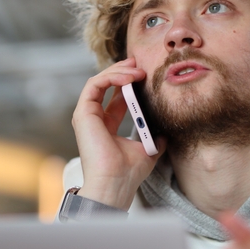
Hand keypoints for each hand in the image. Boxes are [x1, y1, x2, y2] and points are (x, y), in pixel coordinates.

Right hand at [72, 58, 165, 208]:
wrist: (115, 185)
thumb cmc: (128, 173)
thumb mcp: (148, 149)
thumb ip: (154, 137)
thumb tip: (166, 132)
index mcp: (107, 126)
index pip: (117, 97)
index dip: (130, 83)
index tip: (146, 74)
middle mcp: (94, 119)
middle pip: (107, 85)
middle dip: (124, 71)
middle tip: (141, 64)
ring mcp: (86, 116)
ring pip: (99, 81)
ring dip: (119, 72)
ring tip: (138, 71)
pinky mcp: (83, 113)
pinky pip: (94, 84)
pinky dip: (111, 76)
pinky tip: (129, 77)